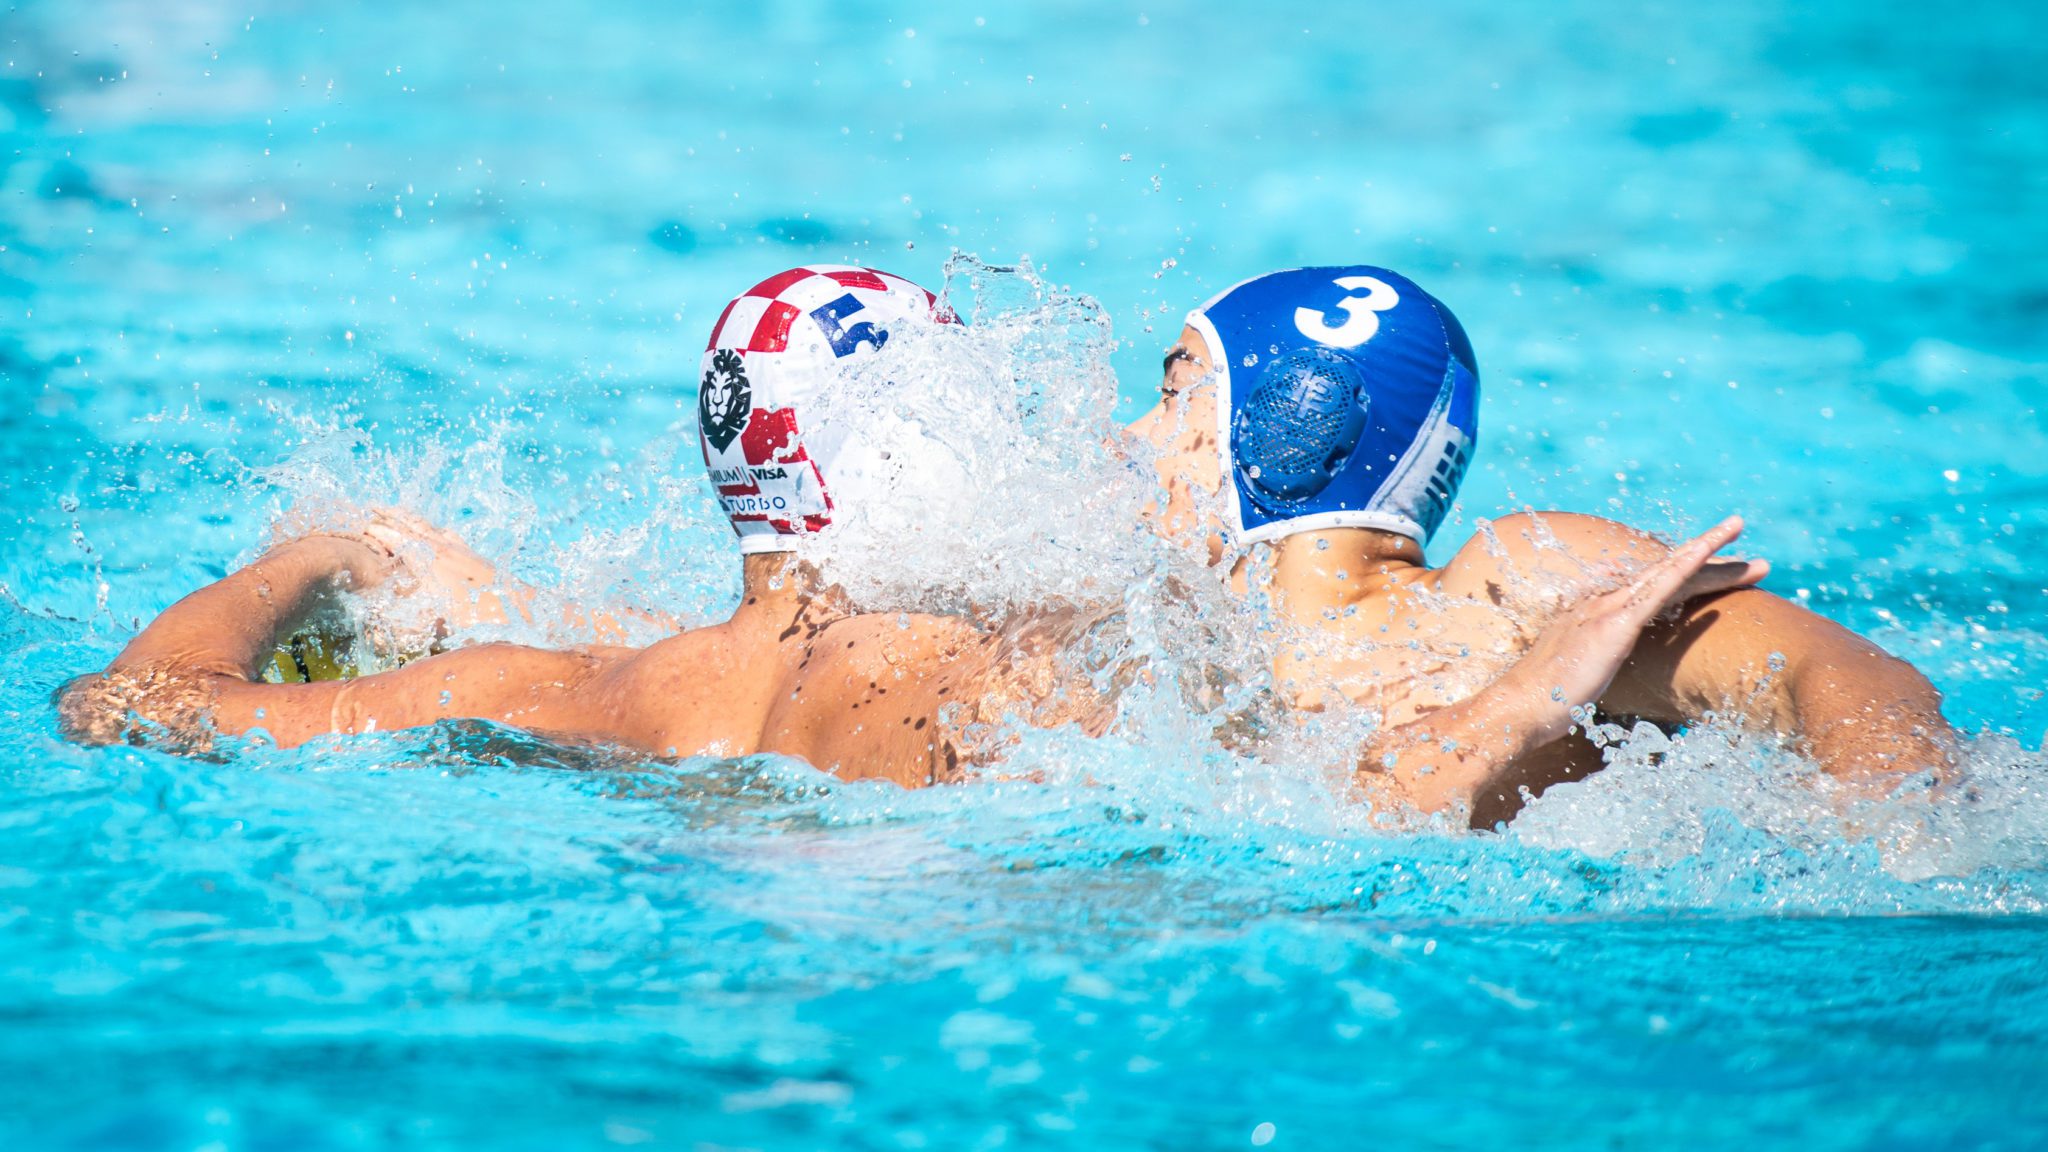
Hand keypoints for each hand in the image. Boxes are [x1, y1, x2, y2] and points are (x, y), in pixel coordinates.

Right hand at [301, 508, 532, 632]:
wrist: (523, 611)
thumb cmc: (479, 621)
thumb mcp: (437, 624)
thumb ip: (406, 621)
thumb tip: (374, 630)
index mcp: (431, 562)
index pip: (398, 539)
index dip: (379, 532)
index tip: (363, 527)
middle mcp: (445, 549)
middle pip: (413, 524)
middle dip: (392, 514)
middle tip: (374, 505)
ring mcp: (461, 549)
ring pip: (431, 526)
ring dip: (412, 517)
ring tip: (399, 511)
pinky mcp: (475, 555)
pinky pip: (449, 533)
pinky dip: (435, 527)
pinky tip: (437, 530)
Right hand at [1503, 515, 1767, 739]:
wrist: (1518, 707)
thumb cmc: (1542, 704)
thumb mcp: (1578, 681)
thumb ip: (1597, 669)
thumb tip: (1607, 680)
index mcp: (1594, 612)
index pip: (1651, 589)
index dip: (1687, 580)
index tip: (1717, 575)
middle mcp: (1601, 599)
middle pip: (1668, 575)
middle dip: (1713, 564)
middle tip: (1755, 563)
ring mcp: (1608, 607)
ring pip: (1672, 572)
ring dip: (1715, 556)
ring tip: (1754, 553)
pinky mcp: (1616, 621)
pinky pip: (1662, 584)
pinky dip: (1690, 563)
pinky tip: (1713, 551)